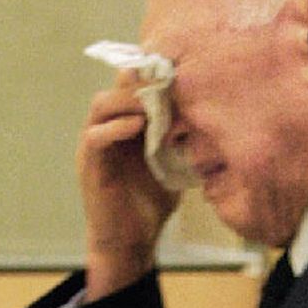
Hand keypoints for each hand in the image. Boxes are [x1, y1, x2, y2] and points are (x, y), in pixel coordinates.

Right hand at [79, 73, 179, 299]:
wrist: (132, 241)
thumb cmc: (153, 201)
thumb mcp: (176, 162)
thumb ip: (185, 139)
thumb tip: (215, 117)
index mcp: (129, 123)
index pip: (134, 84)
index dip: (153, 72)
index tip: (180, 65)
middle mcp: (110, 127)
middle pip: (117, 86)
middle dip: (143, 78)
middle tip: (169, 77)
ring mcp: (97, 145)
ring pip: (102, 104)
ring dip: (129, 99)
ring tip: (155, 102)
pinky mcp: (91, 165)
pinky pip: (96, 136)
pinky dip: (115, 127)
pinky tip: (139, 126)